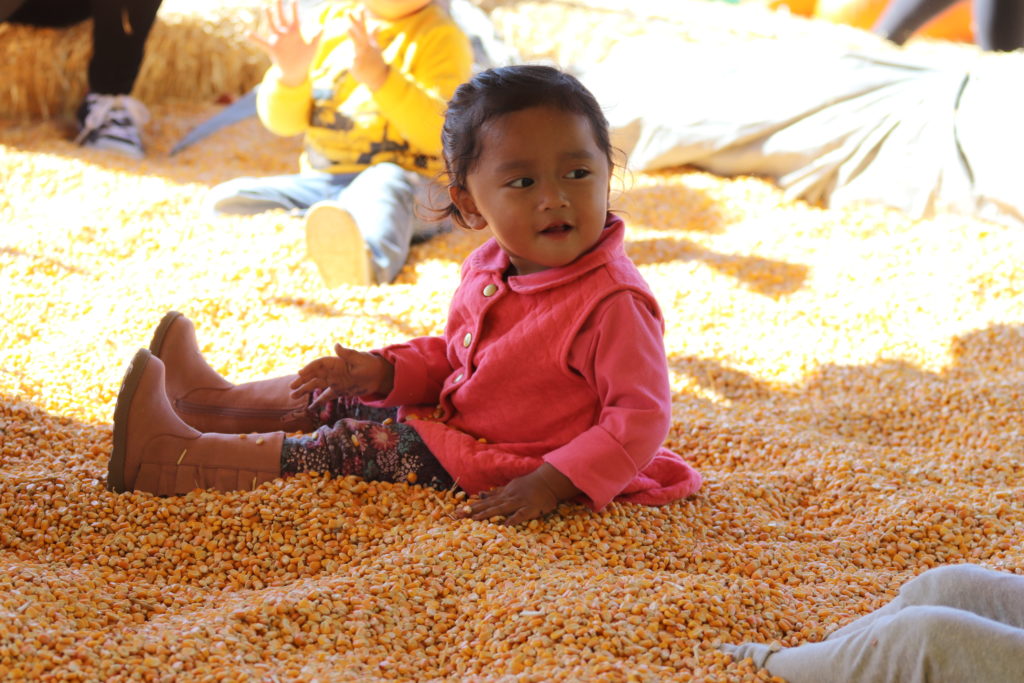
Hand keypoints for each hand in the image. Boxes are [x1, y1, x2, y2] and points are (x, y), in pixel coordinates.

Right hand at [249, 0, 322, 87]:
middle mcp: (285, 34)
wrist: (295, 72)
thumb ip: (317, 38)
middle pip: (282, 18)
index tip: (294, 0)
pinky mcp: (272, 49)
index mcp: (295, 32)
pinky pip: (261, 43)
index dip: (294, 10)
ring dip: (269, 18)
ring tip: (265, 7)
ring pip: (272, 26)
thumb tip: (322, 27)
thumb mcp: (313, 48)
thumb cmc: (305, 59)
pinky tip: (247, 34)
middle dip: (280, 8)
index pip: (295, 18)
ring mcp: (278, 40)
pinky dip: (254, 39)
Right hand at [290, 344, 394, 405]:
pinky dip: (319, 401)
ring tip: (293, 397)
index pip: (319, 364)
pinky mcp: (340, 390)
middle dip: (302, 381)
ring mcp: (335, 381)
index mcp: (336, 362)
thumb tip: (336, 346)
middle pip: (314, 376)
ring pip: (317, 386)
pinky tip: (310, 407)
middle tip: (291, 388)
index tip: (300, 373)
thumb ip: (347, 354)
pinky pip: (327, 396)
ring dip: (305, 390)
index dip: (309, 368)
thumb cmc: (370, 364)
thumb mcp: (359, 358)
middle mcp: (333, 372)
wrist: (380, 375)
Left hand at [346, 8, 388, 90]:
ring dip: (352, 35)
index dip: (361, 17)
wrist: (378, 79)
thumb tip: (378, 25)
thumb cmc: (375, 62)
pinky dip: (353, 64)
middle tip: (347, 11)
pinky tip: (357, 67)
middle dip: (353, 21)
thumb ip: (374, 36)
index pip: (363, 27)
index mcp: (367, 43)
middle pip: (358, 32)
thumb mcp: (376, 48)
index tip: (359, 6)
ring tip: (347, 27)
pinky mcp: (356, 66)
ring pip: (355, 45)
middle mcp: (364, 47)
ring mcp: (360, 56)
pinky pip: (350, 62)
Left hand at [456, 464, 580, 525]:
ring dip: (487, 514)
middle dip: (473, 511)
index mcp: (504, 494)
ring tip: (474, 520)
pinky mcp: (530, 509)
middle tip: (458, 517)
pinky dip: (512, 519)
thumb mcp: (510, 486)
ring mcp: (519, 503)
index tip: (457, 512)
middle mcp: (508, 498)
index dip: (471, 507)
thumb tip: (480, 494)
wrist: (548, 481)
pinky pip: (520, 515)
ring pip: (500, 509)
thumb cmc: (529, 485)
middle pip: (488, 506)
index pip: (485, 502)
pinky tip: (504, 526)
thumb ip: (496, 492)